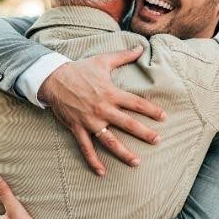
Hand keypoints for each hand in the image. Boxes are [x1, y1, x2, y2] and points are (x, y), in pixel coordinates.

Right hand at [37, 46, 165, 175]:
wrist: (54, 78)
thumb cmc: (80, 69)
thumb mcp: (103, 60)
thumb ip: (124, 56)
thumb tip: (141, 47)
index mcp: (111, 93)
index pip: (136, 103)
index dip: (151, 110)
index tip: (164, 117)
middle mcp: (103, 109)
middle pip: (128, 124)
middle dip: (144, 133)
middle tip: (157, 141)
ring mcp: (90, 121)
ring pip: (110, 140)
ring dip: (123, 152)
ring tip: (136, 162)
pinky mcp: (78, 128)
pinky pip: (86, 148)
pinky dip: (93, 161)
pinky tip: (102, 172)